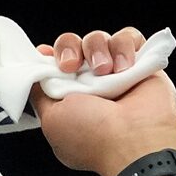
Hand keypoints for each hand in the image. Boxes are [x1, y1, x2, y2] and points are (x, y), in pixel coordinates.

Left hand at [33, 28, 175, 175]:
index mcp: (70, 98)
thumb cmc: (94, 136)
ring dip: (97, 49)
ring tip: (105, 71)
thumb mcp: (51, 120)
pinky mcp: (141, 62)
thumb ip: (39, 94)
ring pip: (98, 38)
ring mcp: (117, 73)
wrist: (134, 139)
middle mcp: (92, 84)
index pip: (55, 64)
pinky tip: (125, 67)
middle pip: (73, 44)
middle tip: (73, 66)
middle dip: (70, 48)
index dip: (51, 55)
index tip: (48, 55)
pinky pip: (128, 36)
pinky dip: (125, 47)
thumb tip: (34, 74)